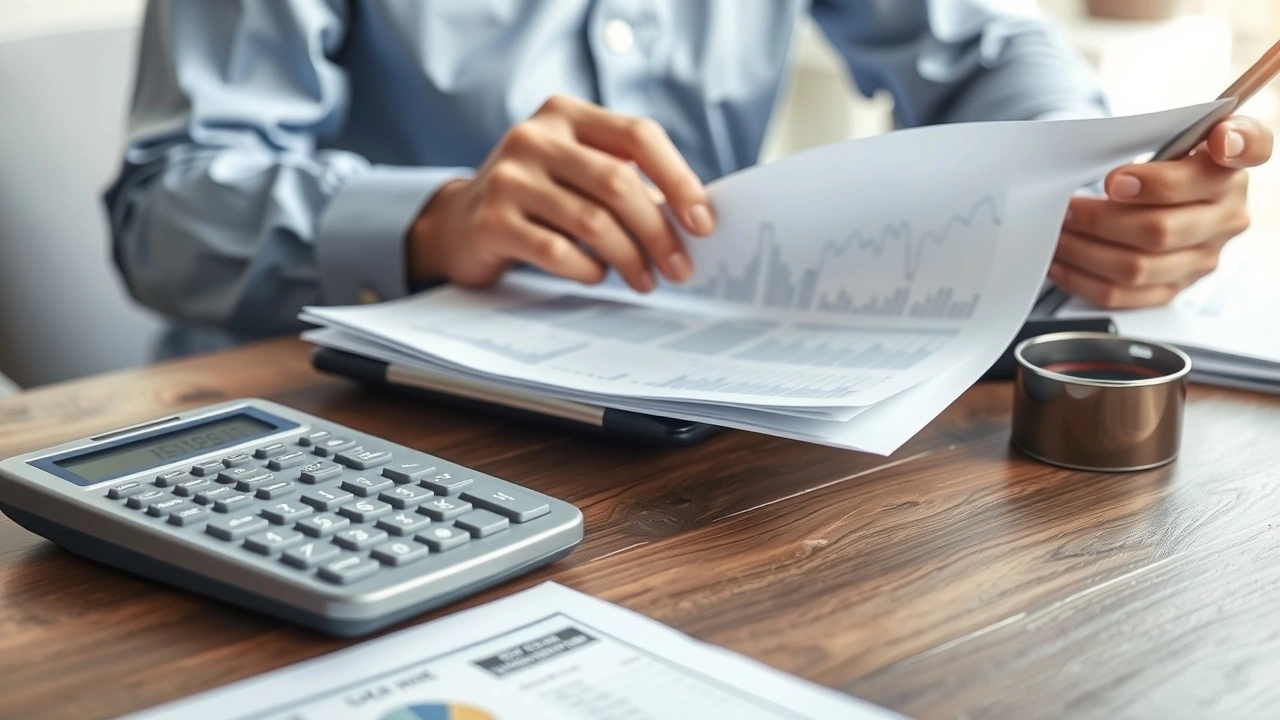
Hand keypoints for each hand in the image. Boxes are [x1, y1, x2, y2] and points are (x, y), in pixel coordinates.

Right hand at [407, 95, 713, 292]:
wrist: (459, 224)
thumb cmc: (538, 199)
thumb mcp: (578, 173)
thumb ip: (626, 182)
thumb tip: (690, 220)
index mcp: (567, 114)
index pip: (638, 136)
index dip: (679, 178)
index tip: (703, 222)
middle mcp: (534, 136)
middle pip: (618, 183)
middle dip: (658, 232)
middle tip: (680, 269)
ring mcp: (509, 176)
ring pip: (591, 221)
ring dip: (629, 258)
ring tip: (646, 281)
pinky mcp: (492, 220)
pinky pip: (556, 251)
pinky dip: (587, 269)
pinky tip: (598, 276)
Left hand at [1049, 116, 1273, 307]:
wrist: (1162, 204)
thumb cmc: (1157, 169)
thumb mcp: (1165, 143)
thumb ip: (1153, 138)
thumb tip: (1100, 156)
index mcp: (1229, 169)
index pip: (1249, 149)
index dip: (1216, 149)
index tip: (1162, 159)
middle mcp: (1227, 215)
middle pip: (1161, 227)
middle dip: (1101, 219)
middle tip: (1069, 210)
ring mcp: (1205, 256)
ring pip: (1137, 266)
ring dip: (1085, 251)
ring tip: (1059, 235)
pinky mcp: (1178, 287)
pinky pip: (1125, 294)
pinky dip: (1084, 279)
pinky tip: (1061, 263)